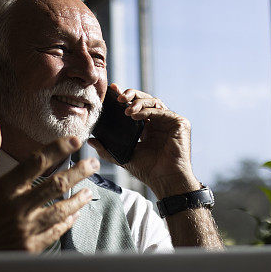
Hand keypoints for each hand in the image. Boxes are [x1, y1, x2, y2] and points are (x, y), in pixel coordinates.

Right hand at [0, 122, 99, 252]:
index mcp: (4, 188)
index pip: (36, 162)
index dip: (58, 148)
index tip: (75, 140)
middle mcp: (17, 206)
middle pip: (56, 184)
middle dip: (79, 172)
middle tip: (93, 163)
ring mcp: (25, 228)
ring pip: (61, 209)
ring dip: (78, 199)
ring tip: (89, 190)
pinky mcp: (28, 246)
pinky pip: (55, 232)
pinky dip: (67, 221)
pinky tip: (75, 214)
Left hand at [87, 84, 198, 198]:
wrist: (165, 180)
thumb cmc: (148, 171)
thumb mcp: (123, 157)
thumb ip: (107, 149)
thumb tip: (90, 140)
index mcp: (148, 128)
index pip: (136, 107)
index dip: (125, 97)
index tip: (112, 90)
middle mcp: (159, 122)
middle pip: (145, 100)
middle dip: (131, 95)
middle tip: (119, 97)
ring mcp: (170, 122)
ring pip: (154, 102)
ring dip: (138, 102)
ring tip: (126, 110)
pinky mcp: (180, 123)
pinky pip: (162, 111)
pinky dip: (148, 110)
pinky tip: (135, 114)